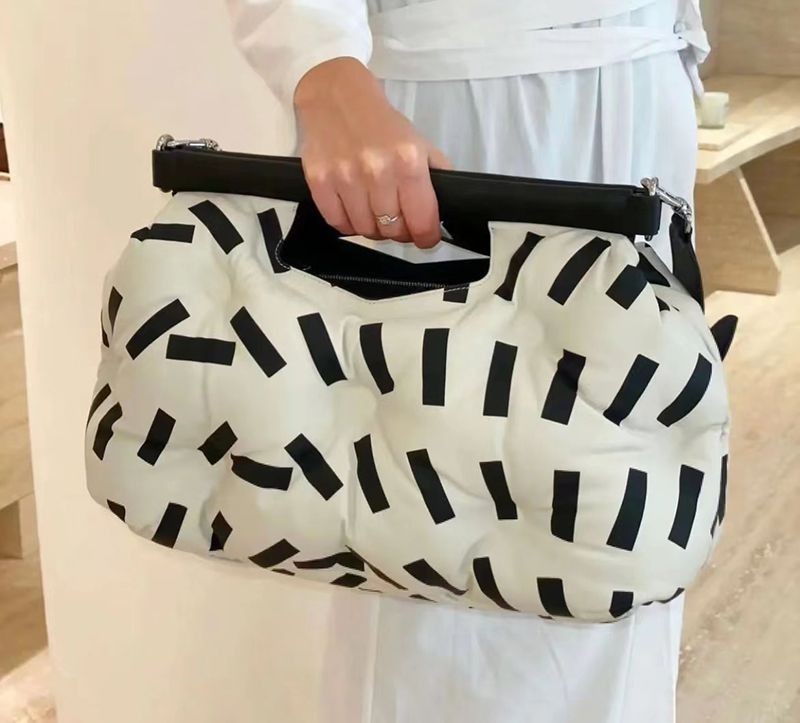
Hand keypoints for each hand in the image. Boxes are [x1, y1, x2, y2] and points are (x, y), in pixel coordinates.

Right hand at [294, 57, 452, 247]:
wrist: (336, 95)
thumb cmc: (379, 121)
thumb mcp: (419, 142)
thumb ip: (435, 177)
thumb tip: (443, 213)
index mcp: (408, 161)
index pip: (422, 221)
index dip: (426, 237)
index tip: (425, 237)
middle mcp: (377, 171)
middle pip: (393, 230)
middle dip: (400, 231)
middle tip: (399, 220)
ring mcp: (345, 177)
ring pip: (366, 230)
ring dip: (374, 228)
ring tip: (375, 212)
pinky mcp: (320, 181)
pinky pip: (338, 223)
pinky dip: (348, 223)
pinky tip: (354, 208)